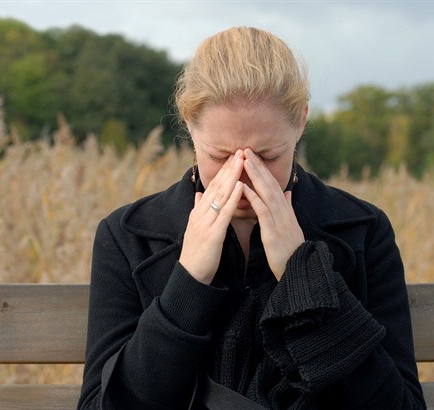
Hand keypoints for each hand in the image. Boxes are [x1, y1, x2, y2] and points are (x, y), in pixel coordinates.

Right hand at [179, 150, 244, 284]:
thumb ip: (197, 209)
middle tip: (241, 151)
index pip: (213, 186)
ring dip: (232, 177)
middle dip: (229, 168)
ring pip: (220, 195)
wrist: (191, 275)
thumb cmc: (196, 253)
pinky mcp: (212, 234)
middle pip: (216, 186)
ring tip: (242, 161)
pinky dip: (232, 198)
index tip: (235, 156)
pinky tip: (240, 187)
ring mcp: (205, 222)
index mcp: (198, 211)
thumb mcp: (195, 227)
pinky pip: (224, 213)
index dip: (224, 170)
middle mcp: (200, 213)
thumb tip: (199, 193)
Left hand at [242, 149, 303, 279]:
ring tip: (244, 160)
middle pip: (269, 183)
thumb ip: (288, 207)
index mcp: (284, 209)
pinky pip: (263, 210)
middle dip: (257, 165)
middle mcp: (283, 210)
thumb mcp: (290, 225)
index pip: (272, 184)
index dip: (262, 169)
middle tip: (245, 149)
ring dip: (255, 175)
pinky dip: (254, 197)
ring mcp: (279, 219)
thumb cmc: (290, 249)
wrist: (298, 269)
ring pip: (266, 192)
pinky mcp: (273, 230)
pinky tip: (244, 187)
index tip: (251, 155)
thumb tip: (287, 192)